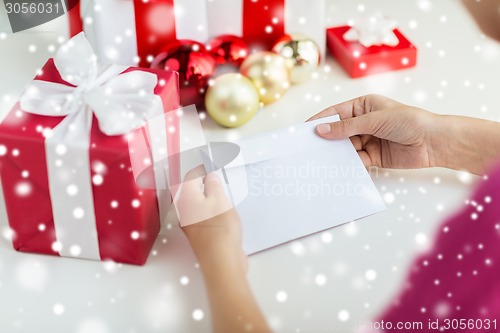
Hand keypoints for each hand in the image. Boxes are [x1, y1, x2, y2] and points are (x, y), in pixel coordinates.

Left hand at [177, 166, 246, 274]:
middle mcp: (184, 210)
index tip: (209, 159)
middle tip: (213, 170)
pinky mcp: (202, 233)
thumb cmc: (219, 229)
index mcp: (185, 198)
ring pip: (197, 201)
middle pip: (190, 189)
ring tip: (220, 186)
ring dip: (206, 192)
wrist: (222, 261)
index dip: (200, 165)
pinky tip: (223, 206)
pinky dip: (211, 206)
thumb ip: (213, 185)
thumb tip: (210, 177)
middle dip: (200, 178)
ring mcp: (192, 223)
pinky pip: (204, 213)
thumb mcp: (219, 200)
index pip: (189, 175)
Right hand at [308, 94, 439, 168]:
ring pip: (345, 147)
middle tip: (308, 148)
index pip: (336, 113)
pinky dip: (347, 164)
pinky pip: (355, 160)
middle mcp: (364, 122)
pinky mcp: (373, 157)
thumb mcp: (374, 120)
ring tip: (319, 160)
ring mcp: (368, 140)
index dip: (320, 120)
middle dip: (326, 139)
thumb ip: (347, 127)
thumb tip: (321, 129)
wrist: (434, 142)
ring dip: (335, 153)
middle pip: (338, 131)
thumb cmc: (409, 121)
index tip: (304, 129)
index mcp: (363, 106)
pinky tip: (337, 169)